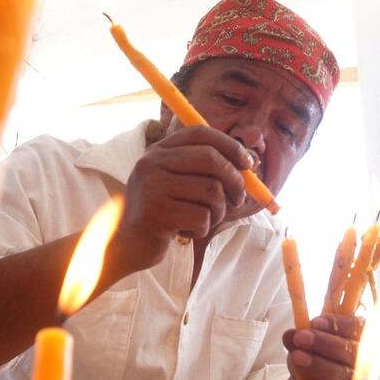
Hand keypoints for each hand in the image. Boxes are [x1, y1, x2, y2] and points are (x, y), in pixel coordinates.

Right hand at [113, 125, 254, 273]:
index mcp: (158, 151)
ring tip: (204, 220)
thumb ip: (208, 170)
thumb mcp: (180, 184)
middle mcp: (152, 163)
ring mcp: (152, 187)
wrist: (127, 245)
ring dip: (218, 211)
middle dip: (235, 181)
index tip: (249, 163)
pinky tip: (185, 232)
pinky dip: (202, 229)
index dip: (230, 145)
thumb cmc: (163, 214)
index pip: (200, 133)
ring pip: (211, 191)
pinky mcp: (157, 214)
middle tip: (238, 200)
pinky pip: (202, 217)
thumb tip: (251, 160)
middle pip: (211, 159)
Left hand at [282, 314, 364, 379]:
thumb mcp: (306, 345)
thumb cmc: (316, 358)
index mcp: (361, 342)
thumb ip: (299, 338)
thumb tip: (290, 335)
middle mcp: (366, 365)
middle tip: (300, 338)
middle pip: (353, 353)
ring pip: (345, 378)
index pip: (360, 329)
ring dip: (319, 366)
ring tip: (296, 357)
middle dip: (325, 343)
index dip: (340, 324)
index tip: (315, 322)